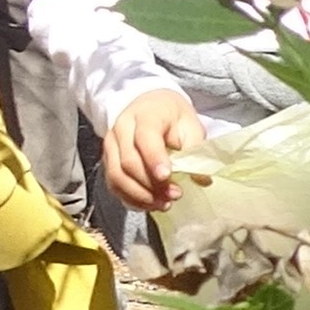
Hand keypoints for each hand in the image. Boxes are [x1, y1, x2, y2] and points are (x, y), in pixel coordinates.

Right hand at [104, 89, 205, 211]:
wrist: (149, 105)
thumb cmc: (171, 116)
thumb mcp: (190, 124)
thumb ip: (195, 149)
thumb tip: (202, 179)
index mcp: (144, 115)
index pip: (145, 138)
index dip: (154, 159)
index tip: (166, 177)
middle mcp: (121, 129)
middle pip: (128, 162)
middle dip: (151, 184)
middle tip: (174, 195)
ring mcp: (111, 145)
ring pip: (117, 176)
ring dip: (140, 195)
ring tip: (164, 204)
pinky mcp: (108, 160)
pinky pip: (113, 184)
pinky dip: (130, 198)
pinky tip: (149, 204)